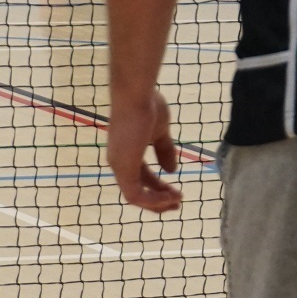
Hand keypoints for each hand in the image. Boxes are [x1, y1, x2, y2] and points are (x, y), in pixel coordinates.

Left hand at [108, 87, 181, 212]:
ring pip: (135, 197)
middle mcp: (119, 161)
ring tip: (177, 200)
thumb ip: (164, 150)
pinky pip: (135, 195)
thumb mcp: (161, 132)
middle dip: (158, 199)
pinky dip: (152, 200)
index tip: (177, 191)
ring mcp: (119, 166)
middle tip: (178, 202)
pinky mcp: (122, 168)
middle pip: (137, 190)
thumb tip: (171, 170)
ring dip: (157, 202)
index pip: (142, 177)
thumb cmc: (147, 106)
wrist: (137, 95)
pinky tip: (169, 196)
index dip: (159, 187)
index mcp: (127, 152)